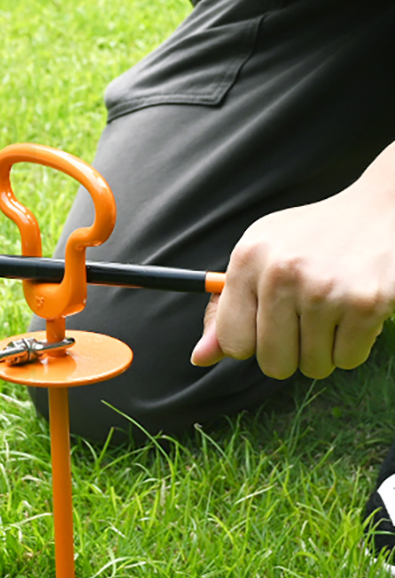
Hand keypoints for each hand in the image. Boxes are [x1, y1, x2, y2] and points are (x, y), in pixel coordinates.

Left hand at [191, 176, 394, 378]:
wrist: (381, 210)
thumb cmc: (311, 240)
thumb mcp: (259, 259)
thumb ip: (226, 310)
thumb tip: (200, 358)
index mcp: (247, 260)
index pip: (233, 341)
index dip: (251, 343)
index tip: (266, 327)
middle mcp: (281, 273)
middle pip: (273, 363)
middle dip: (290, 355)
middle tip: (304, 324)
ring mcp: (324, 289)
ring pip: (313, 367)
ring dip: (324, 352)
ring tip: (331, 313)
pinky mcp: (365, 303)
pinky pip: (348, 360)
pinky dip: (353, 347)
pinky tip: (353, 314)